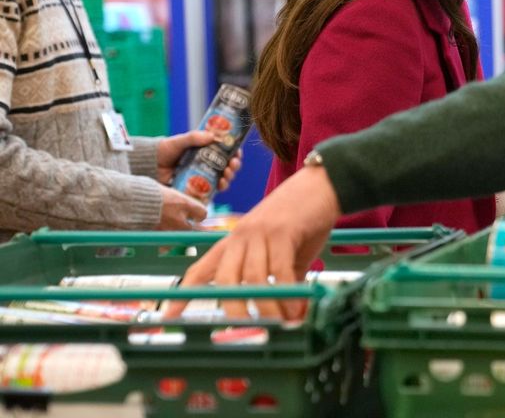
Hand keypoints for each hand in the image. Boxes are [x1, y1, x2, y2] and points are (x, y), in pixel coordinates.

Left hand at [157, 130, 242, 191]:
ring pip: (222, 179)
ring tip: (226, 175)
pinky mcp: (195, 189)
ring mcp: (201, 178)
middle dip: (234, 166)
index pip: (225, 152)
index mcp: (205, 152)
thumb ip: (194, 137)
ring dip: (229, 178)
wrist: (148, 166)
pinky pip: (211, 191)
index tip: (237, 152)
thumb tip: (212, 136)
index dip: (234, 152)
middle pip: (227, 167)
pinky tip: (220, 185)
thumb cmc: (163, 151)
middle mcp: (206, 165)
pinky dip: (218, 189)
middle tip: (232, 164)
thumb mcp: (179, 141)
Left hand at [164, 166, 340, 321]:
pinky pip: (280, 270)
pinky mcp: (283, 231)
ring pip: (253, 278)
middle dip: (234, 310)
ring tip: (280, 324)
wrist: (323, 185)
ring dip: (266, 307)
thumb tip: (291, 316)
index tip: (169, 317)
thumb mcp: (286, 252)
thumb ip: (283, 281)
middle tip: (248, 332)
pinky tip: (296, 307)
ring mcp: (260, 233)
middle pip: (225, 279)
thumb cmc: (303, 219)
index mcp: (234, 241)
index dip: (184, 294)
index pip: (201, 268)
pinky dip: (287, 293)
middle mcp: (241, 236)